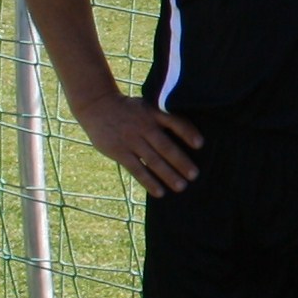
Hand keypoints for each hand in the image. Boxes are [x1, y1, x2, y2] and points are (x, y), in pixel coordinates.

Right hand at [74, 91, 201, 196]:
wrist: (97, 105)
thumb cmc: (129, 109)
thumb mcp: (146, 106)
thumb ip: (163, 118)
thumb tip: (188, 137)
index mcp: (153, 113)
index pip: (174, 122)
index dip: (187, 132)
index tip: (200, 144)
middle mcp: (143, 127)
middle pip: (165, 146)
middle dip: (181, 162)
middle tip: (194, 175)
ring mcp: (131, 140)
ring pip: (153, 161)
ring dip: (168, 175)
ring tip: (181, 187)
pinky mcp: (119, 152)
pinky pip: (137, 169)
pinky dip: (149, 181)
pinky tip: (160, 192)